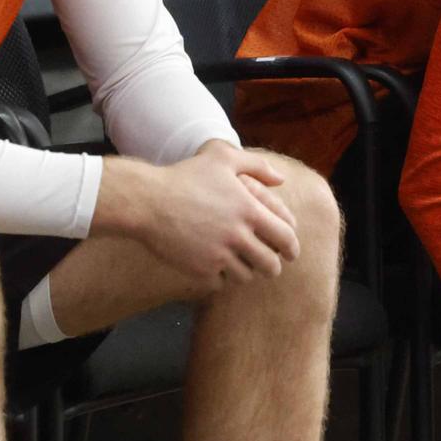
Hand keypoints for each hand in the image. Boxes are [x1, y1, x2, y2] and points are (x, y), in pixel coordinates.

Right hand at [94, 141, 299, 287]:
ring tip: (242, 265)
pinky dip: (222, 277)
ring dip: (247, 272)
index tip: (291, 252)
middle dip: (273, 267)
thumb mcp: (222, 158)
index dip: (292, 248)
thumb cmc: (185, 176)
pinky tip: (217, 267)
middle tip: (269, 265)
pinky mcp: (200, 270)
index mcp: (249, 210)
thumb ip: (257, 166)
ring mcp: (219, 255)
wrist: (148, 201)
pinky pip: (221, 282)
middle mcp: (238, 236)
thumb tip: (281, 180)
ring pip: (246, 276)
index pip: (286, 238)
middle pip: (271, 265)